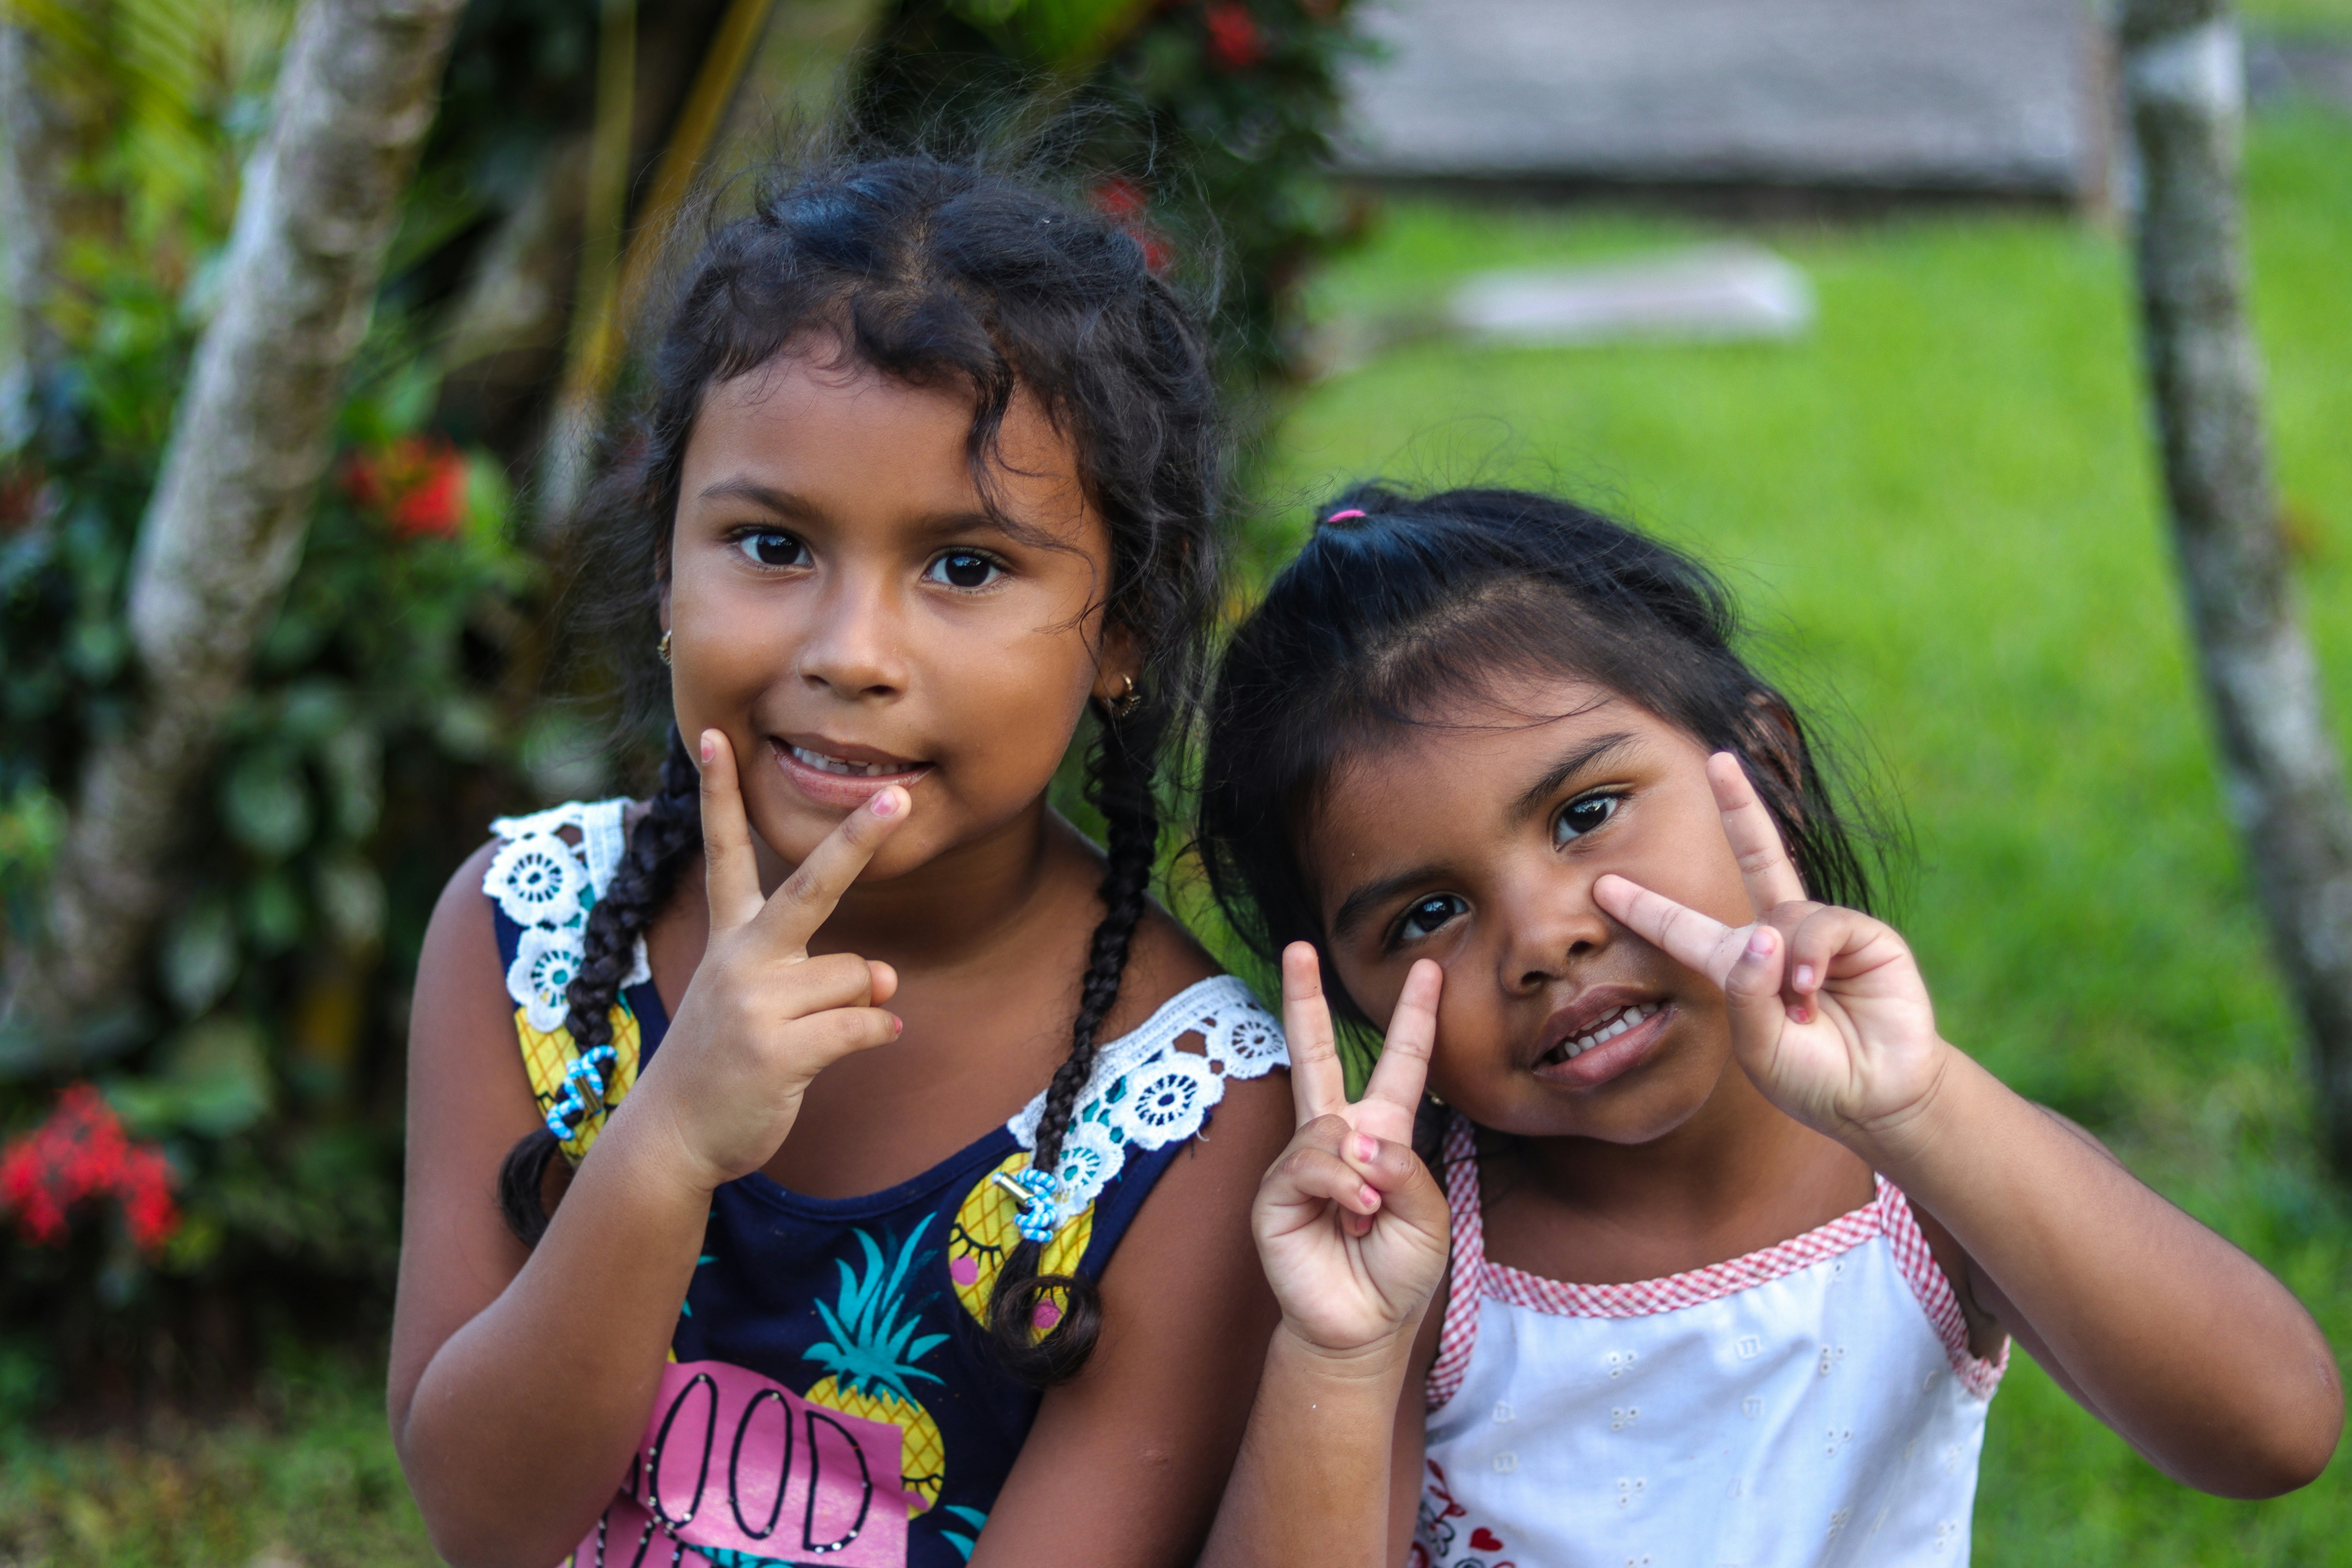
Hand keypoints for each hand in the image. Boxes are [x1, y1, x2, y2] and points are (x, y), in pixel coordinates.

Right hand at [633, 729, 909, 1191]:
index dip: (720, 793)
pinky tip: (860, 1045)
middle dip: (857, 838)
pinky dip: (877, 1033)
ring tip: (814, 1034)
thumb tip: (885, 976)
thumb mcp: (765, 1004)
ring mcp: (756, 1003)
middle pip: (810, 885)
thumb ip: (821, 975)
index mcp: (731, 937)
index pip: (725, 850)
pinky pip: (865, 1023)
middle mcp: (740, 958)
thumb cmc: (726, 1060)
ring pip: (857, 974)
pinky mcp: (779, 1050)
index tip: (717, 733)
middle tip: (899, 796)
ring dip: (861, 1003)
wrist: (674, 1136)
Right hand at [1253, 945, 1450, 1359]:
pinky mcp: (1275, 1192)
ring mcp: (1301, 1162)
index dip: (1415, 1019)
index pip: (1401, 1065)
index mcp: (1382, 1135)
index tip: (1428, 971)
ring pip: (1328, 1128)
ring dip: (1360, 1172)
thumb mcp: (1428, 1215)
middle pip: (1318, 1055)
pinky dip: (1338, 1186)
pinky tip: (1350, 1214)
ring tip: (1369, 1213)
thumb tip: (1354, 1134)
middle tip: (1297, 947)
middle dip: (1305, 1000)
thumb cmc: (1398, 1271)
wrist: (1362, 1325)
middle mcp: (1337, 1138)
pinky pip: (1309, 1163)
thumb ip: (1405, 1166)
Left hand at [1591, 754, 1949, 1152]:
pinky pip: (1823, 926)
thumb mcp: (1760, 1047)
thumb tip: (1763, 934)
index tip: (1604, 884)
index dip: (1647, 906)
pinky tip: (1813, 990)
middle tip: (1719, 760)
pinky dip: (1811, 956)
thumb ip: (1746, 994)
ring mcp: (1822, 933)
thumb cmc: (1811, 1078)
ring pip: (1786, 914)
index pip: (1683, 929)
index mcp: (1737, 965)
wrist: (1876, 1098)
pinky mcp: (1865, 936)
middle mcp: (1777, 937)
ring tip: (1799, 1008)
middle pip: (1756, 857)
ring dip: (1784, 964)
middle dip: (1740, 807)